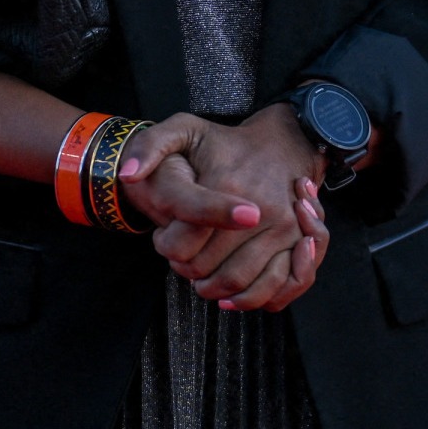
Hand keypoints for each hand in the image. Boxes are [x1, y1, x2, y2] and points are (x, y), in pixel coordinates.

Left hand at [131, 106, 328, 310]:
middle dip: (187, 271)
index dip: (166, 247)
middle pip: (208, 269)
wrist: (283, 143)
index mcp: (226, 185)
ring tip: (202, 277)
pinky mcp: (298, 243)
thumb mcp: (185, 130)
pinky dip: (251, 299)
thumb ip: (149, 146)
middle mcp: (260, 210)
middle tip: (182, 259)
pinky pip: (276, 287)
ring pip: (238, 283)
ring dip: (215, 290)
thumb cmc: (227, 143)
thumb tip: (129, 174)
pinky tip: (231, 294)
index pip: (183, 243)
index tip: (164, 237)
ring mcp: (284, 229)